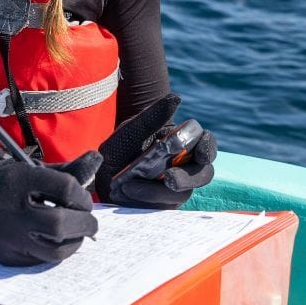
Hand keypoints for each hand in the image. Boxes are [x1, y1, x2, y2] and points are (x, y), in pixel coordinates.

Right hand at [0, 152, 101, 265]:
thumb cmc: (3, 185)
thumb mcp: (28, 170)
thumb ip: (64, 170)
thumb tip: (97, 159)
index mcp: (16, 180)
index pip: (64, 188)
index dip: (81, 195)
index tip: (82, 199)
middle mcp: (9, 210)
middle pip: (60, 223)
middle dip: (85, 224)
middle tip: (91, 222)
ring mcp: (6, 238)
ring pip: (55, 250)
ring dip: (75, 242)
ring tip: (77, 233)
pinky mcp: (7, 258)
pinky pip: (42, 260)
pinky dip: (56, 251)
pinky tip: (57, 241)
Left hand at [95, 94, 217, 208]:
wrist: (97, 174)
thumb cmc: (120, 148)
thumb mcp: (132, 130)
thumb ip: (152, 116)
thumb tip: (176, 98)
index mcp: (183, 145)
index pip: (206, 145)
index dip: (208, 148)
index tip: (200, 152)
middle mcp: (184, 167)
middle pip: (203, 174)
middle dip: (188, 177)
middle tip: (170, 177)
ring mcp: (175, 189)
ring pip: (182, 194)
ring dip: (156, 190)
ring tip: (130, 185)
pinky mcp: (162, 205)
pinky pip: (162, 206)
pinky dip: (144, 198)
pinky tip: (126, 191)